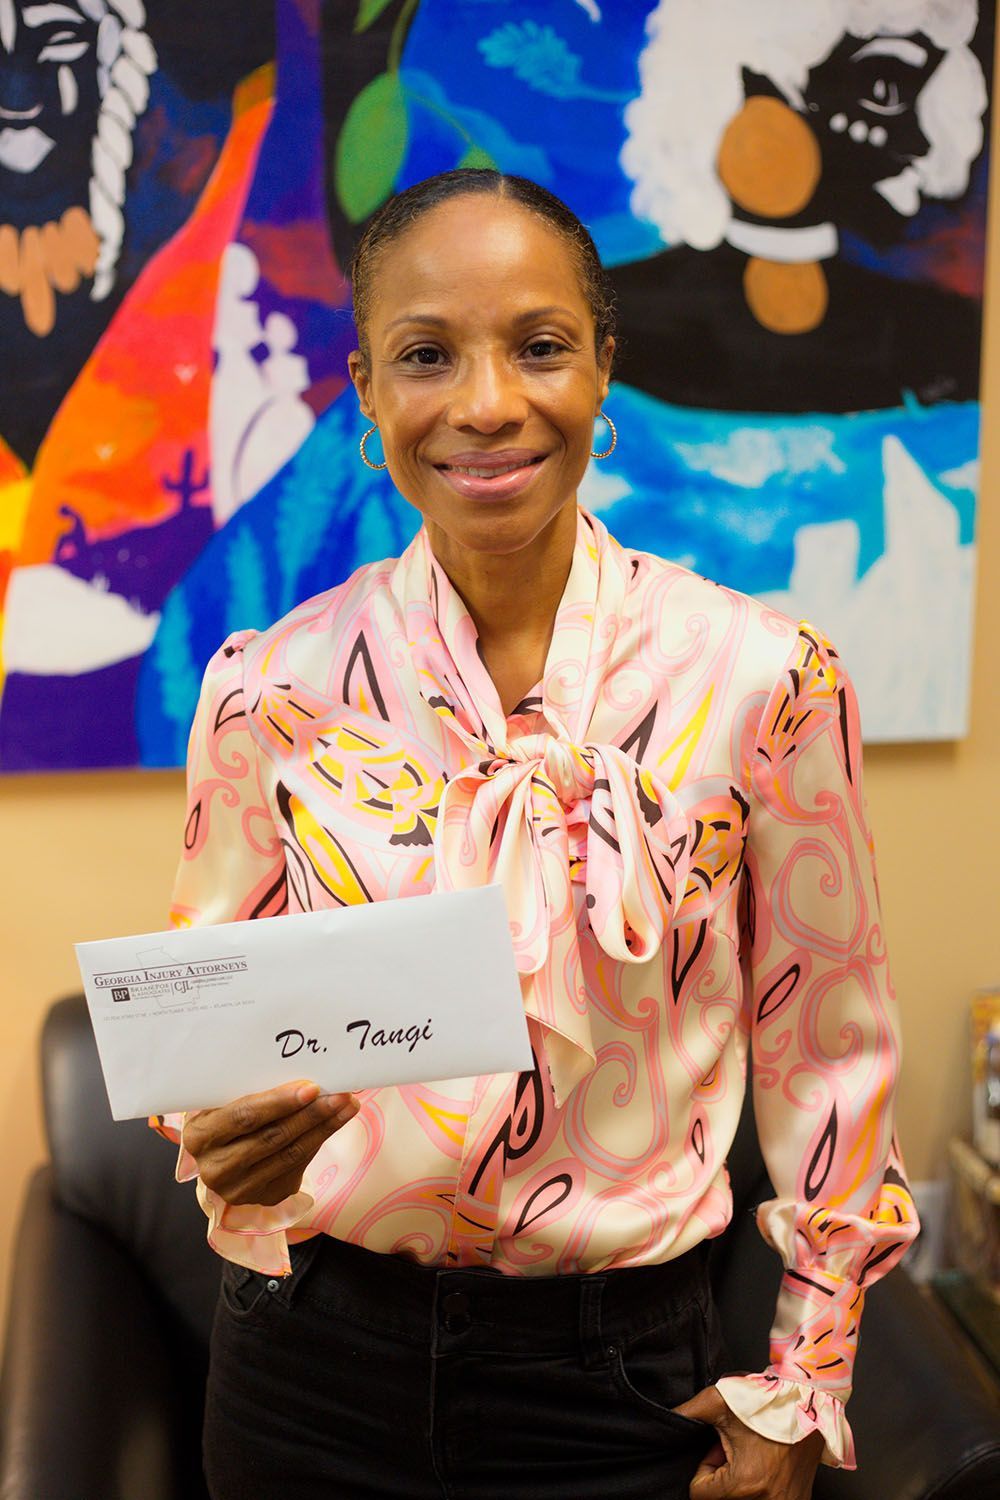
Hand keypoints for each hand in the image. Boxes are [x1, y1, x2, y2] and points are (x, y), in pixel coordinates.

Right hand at [182, 1081, 358, 1206]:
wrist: (221, 1153)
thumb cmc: (224, 1115)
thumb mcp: (223, 1101)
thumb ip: (250, 1091)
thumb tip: (301, 1077)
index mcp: (199, 1136)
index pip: (244, 1116)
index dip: (279, 1102)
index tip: (312, 1088)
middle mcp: (215, 1168)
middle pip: (272, 1138)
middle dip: (311, 1114)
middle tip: (339, 1095)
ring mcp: (239, 1189)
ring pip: (290, 1154)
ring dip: (324, 1128)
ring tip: (346, 1106)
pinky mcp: (264, 1198)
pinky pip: (297, 1167)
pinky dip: (318, 1142)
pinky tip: (333, 1123)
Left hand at [673, 1385, 823, 1498]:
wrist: (808, 1401)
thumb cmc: (766, 1402)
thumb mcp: (719, 1400)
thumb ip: (686, 1413)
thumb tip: (663, 1420)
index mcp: (744, 1483)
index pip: (699, 1493)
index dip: (704, 1468)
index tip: (717, 1451)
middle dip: (722, 1478)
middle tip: (734, 1453)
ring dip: (740, 1484)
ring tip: (751, 1458)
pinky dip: (759, 1489)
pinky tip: (765, 1467)